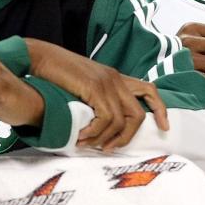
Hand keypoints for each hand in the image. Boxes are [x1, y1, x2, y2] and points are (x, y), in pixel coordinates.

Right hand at [24, 39, 167, 150]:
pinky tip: (82, 136)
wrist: (40, 56)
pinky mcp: (94, 88)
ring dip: (106, 138)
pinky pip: (106, 118)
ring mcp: (106, 82)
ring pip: (122, 120)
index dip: (160, 109)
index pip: (149, 90)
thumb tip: (99, 123)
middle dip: (127, 136)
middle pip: (138, 114)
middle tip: (109, 148)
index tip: (164, 127)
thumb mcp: (84, 84)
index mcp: (116, 77)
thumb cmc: (57, 73)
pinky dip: (95, 132)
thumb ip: (96, 97)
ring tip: (88, 145)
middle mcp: (115, 79)